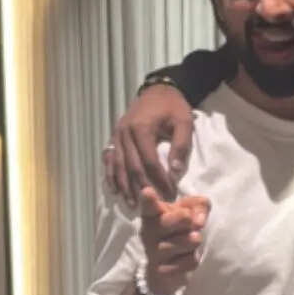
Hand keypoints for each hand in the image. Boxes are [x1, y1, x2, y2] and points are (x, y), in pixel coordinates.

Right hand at [104, 84, 193, 204]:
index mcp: (141, 129)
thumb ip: (181, 146)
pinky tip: (116, 190)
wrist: (158, 90)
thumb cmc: (173, 106)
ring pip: (118, 165)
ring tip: (133, 204)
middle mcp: (125, 133)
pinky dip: (112, 175)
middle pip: (132, 166)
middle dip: (143, 187)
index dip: (159, 180)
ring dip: (125, 186)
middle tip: (153, 204)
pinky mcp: (114, 136)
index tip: (170, 194)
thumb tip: (175, 172)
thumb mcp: (184, 122)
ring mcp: (117, 135)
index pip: (149, 162)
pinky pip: (110, 159)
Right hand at [139, 186, 209, 294]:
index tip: (148, 192)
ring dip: (194, 241)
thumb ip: (198, 205)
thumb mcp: (190, 212)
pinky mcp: (162, 270)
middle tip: (188, 223)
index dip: (149, 199)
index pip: (150, 206)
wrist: (168, 267)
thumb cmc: (179, 230)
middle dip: (188, 220)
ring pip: (190, 241)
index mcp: (153, 215)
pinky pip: (191, 261)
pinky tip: (184, 258)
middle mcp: (149, 232)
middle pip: (177, 220)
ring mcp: (153, 252)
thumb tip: (199, 220)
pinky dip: (193, 259)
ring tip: (188, 243)